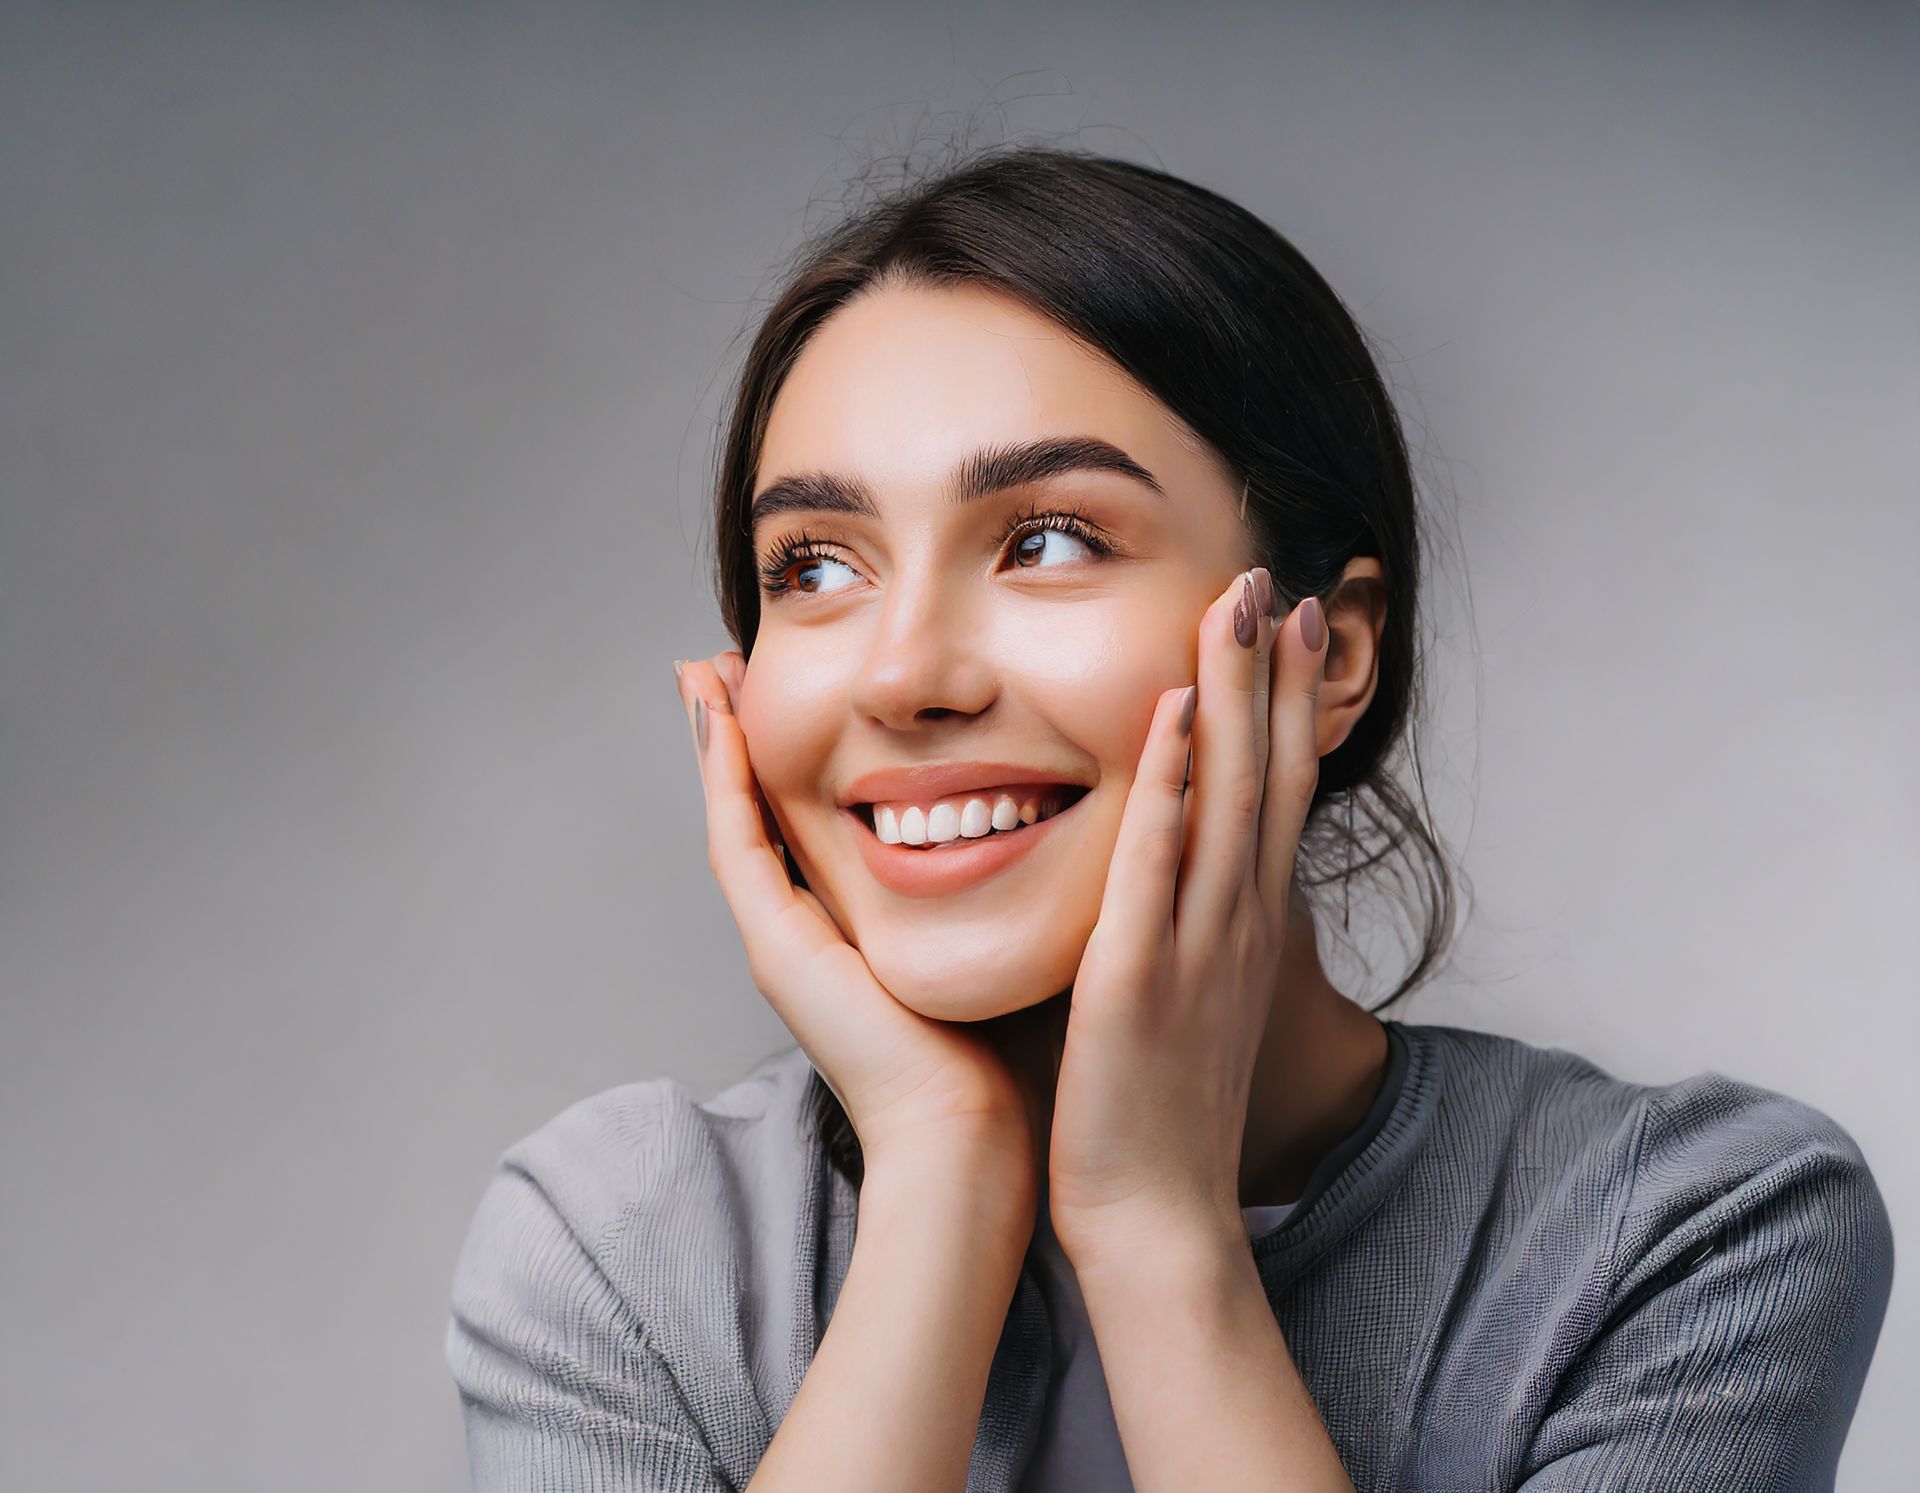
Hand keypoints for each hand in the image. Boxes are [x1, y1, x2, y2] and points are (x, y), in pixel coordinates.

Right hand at [675, 653, 1040, 1196]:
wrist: (965, 1139)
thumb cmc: (990, 1057)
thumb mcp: (981, 950)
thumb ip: (984, 894)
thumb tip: (1024, 832)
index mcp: (847, 930)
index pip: (806, 819)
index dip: (788, 751)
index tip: (780, 681)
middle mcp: (801, 932)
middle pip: (754, 811)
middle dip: (735, 734)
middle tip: (712, 659)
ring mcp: (779, 942)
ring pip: (732, 819)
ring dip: (712, 742)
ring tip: (701, 670)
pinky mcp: (776, 952)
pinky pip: (738, 848)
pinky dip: (722, 784)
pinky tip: (717, 722)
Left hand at [1043, 566, 1328, 1267]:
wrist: (1156, 1217)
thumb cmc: (1158, 1115)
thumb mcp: (1188, 1004)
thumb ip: (1182, 932)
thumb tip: (1169, 876)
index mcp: (1240, 929)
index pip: (1273, 794)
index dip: (1284, 707)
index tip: (1285, 626)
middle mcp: (1234, 923)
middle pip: (1266, 774)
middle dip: (1270, 674)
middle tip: (1272, 580)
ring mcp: (1196, 945)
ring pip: (1228, 796)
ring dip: (1233, 695)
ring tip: (1236, 605)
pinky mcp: (1140, 973)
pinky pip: (1158, 861)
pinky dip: (1170, 781)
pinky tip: (1170, 710)